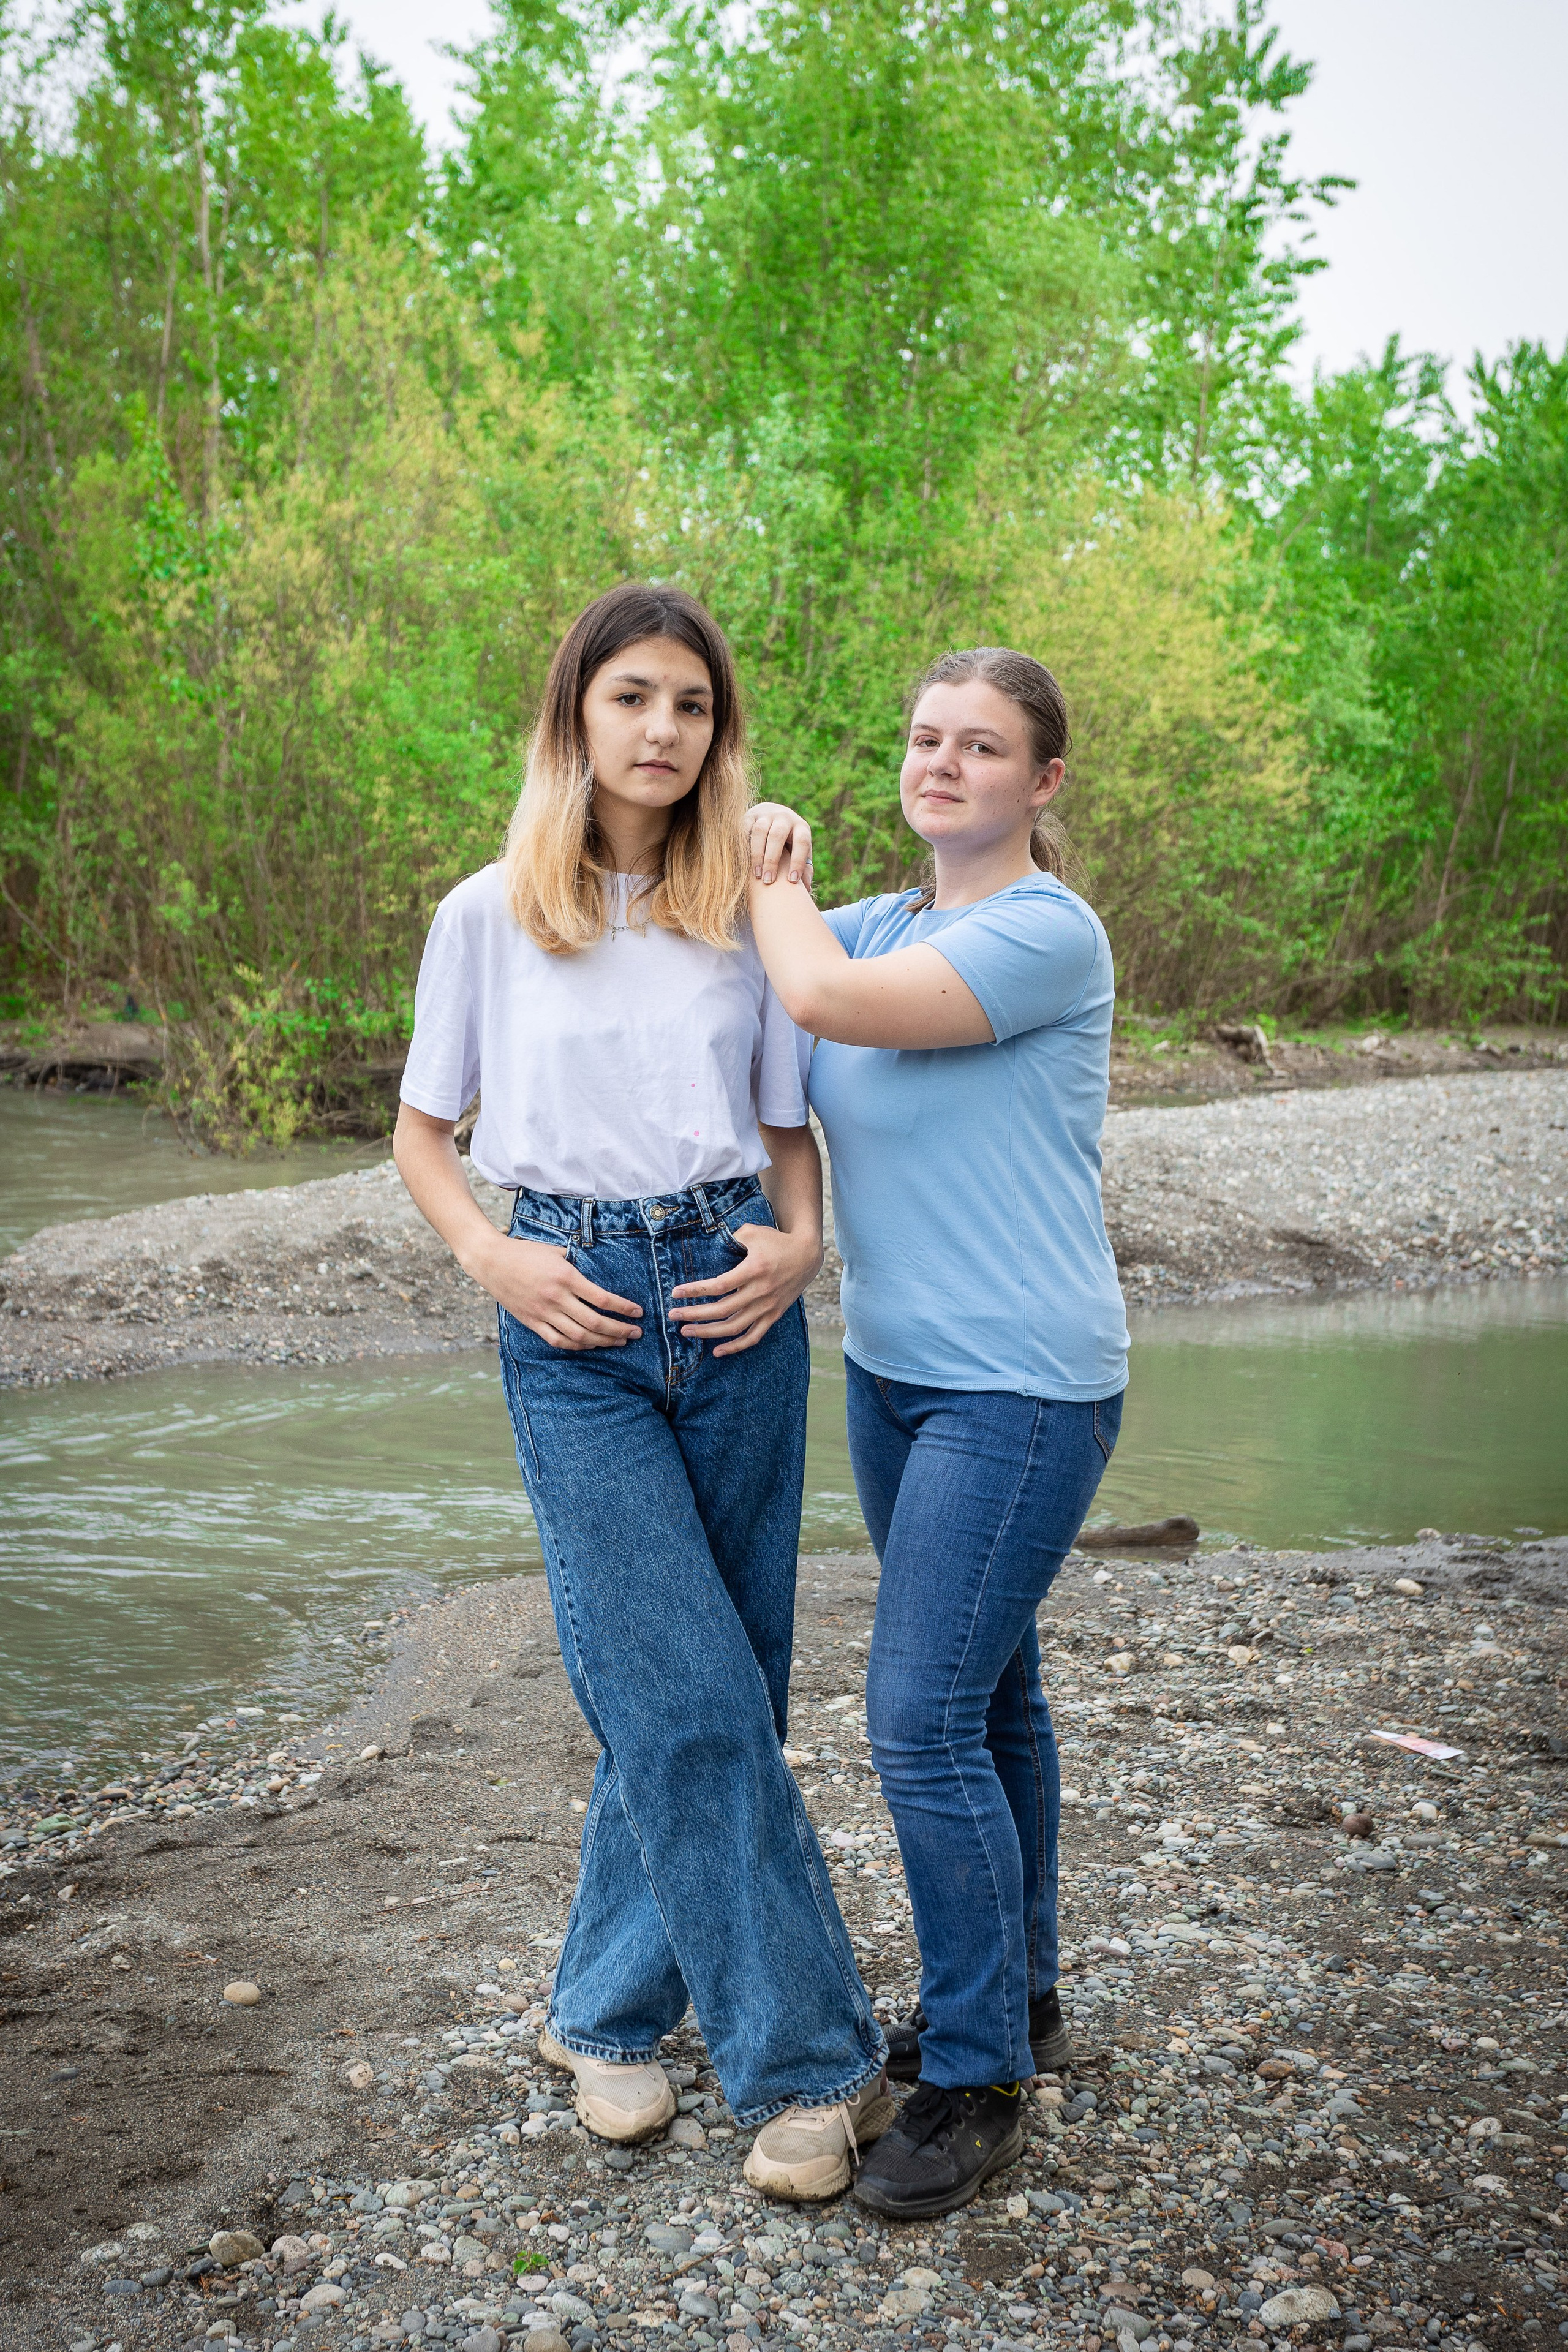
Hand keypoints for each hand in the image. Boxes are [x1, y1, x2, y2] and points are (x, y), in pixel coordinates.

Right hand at [478, 1233, 642, 1351]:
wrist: (491, 1261)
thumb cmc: (526, 1252)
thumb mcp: (556, 1251)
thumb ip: (578, 1262)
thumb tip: (601, 1270)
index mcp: (565, 1277)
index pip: (602, 1299)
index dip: (623, 1308)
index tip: (638, 1312)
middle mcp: (556, 1298)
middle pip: (594, 1322)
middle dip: (619, 1330)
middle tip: (636, 1333)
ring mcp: (543, 1312)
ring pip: (579, 1336)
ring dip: (602, 1341)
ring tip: (619, 1341)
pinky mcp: (532, 1322)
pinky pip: (558, 1341)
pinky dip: (578, 1346)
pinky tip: (591, 1344)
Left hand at [669, 1222, 820, 1355]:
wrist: (807, 1255)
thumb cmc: (776, 1241)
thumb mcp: (753, 1232)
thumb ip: (730, 1238)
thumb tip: (709, 1245)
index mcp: (754, 1269)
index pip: (718, 1285)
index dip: (695, 1291)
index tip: (676, 1293)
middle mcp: (761, 1291)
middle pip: (722, 1310)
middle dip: (694, 1314)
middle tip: (673, 1315)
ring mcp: (768, 1306)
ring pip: (734, 1326)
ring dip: (708, 1332)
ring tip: (687, 1331)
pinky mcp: (774, 1315)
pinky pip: (754, 1336)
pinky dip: (735, 1346)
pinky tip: (717, 1351)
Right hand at [747, 802, 813, 885]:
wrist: (773, 813)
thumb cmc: (789, 841)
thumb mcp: (800, 851)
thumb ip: (804, 868)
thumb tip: (805, 889)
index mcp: (800, 827)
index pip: (801, 842)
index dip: (797, 861)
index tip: (792, 881)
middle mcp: (784, 818)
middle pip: (777, 836)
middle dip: (772, 860)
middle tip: (768, 881)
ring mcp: (766, 815)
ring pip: (759, 831)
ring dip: (757, 854)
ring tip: (756, 875)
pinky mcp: (749, 815)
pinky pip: (744, 828)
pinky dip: (743, 844)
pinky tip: (742, 861)